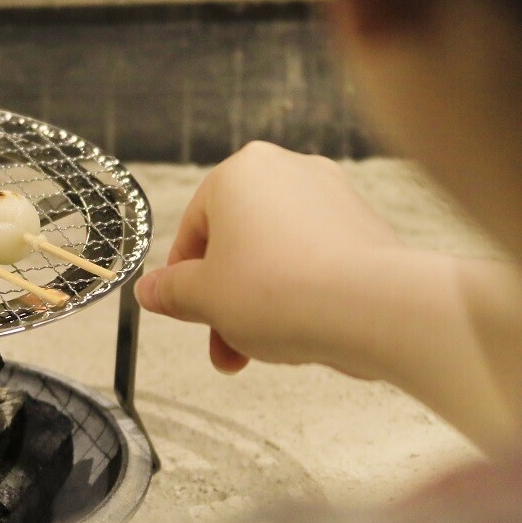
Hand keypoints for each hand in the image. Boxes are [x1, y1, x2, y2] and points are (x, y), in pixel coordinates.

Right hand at [136, 141, 403, 375]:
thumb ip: (172, 292)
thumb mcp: (205, 298)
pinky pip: (316, 260)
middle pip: (237, 243)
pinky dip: (301, 293)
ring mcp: (332, 195)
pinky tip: (301, 332)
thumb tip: (149, 290)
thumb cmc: (279, 292)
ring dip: (260, 304)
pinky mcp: (365, 226)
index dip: (184, 278)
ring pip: (276, 255)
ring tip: (261, 351)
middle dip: (225, 301)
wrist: (372, 308)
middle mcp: (287, 171)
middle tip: (222, 345)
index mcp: (239, 173)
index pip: (194, 227)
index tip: (184, 310)